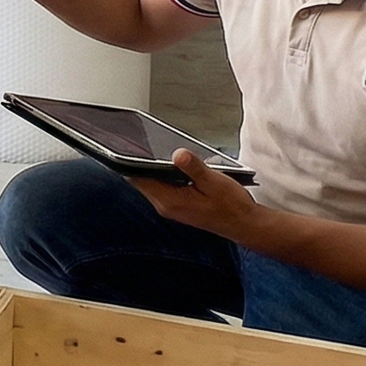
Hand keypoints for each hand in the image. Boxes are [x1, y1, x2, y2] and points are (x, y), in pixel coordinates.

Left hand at [127, 149, 262, 240]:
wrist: (244, 225)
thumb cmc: (232, 206)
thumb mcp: (215, 182)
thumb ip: (195, 168)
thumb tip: (178, 154)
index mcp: (171, 201)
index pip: (139, 180)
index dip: (128, 163)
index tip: (121, 147)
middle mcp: (166, 206)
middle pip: (141, 181)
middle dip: (136, 162)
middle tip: (132, 141)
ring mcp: (171, 207)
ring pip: (150, 184)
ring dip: (149, 168)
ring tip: (145, 147)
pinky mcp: (177, 205)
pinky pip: (160, 187)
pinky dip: (160, 175)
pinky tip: (166, 163)